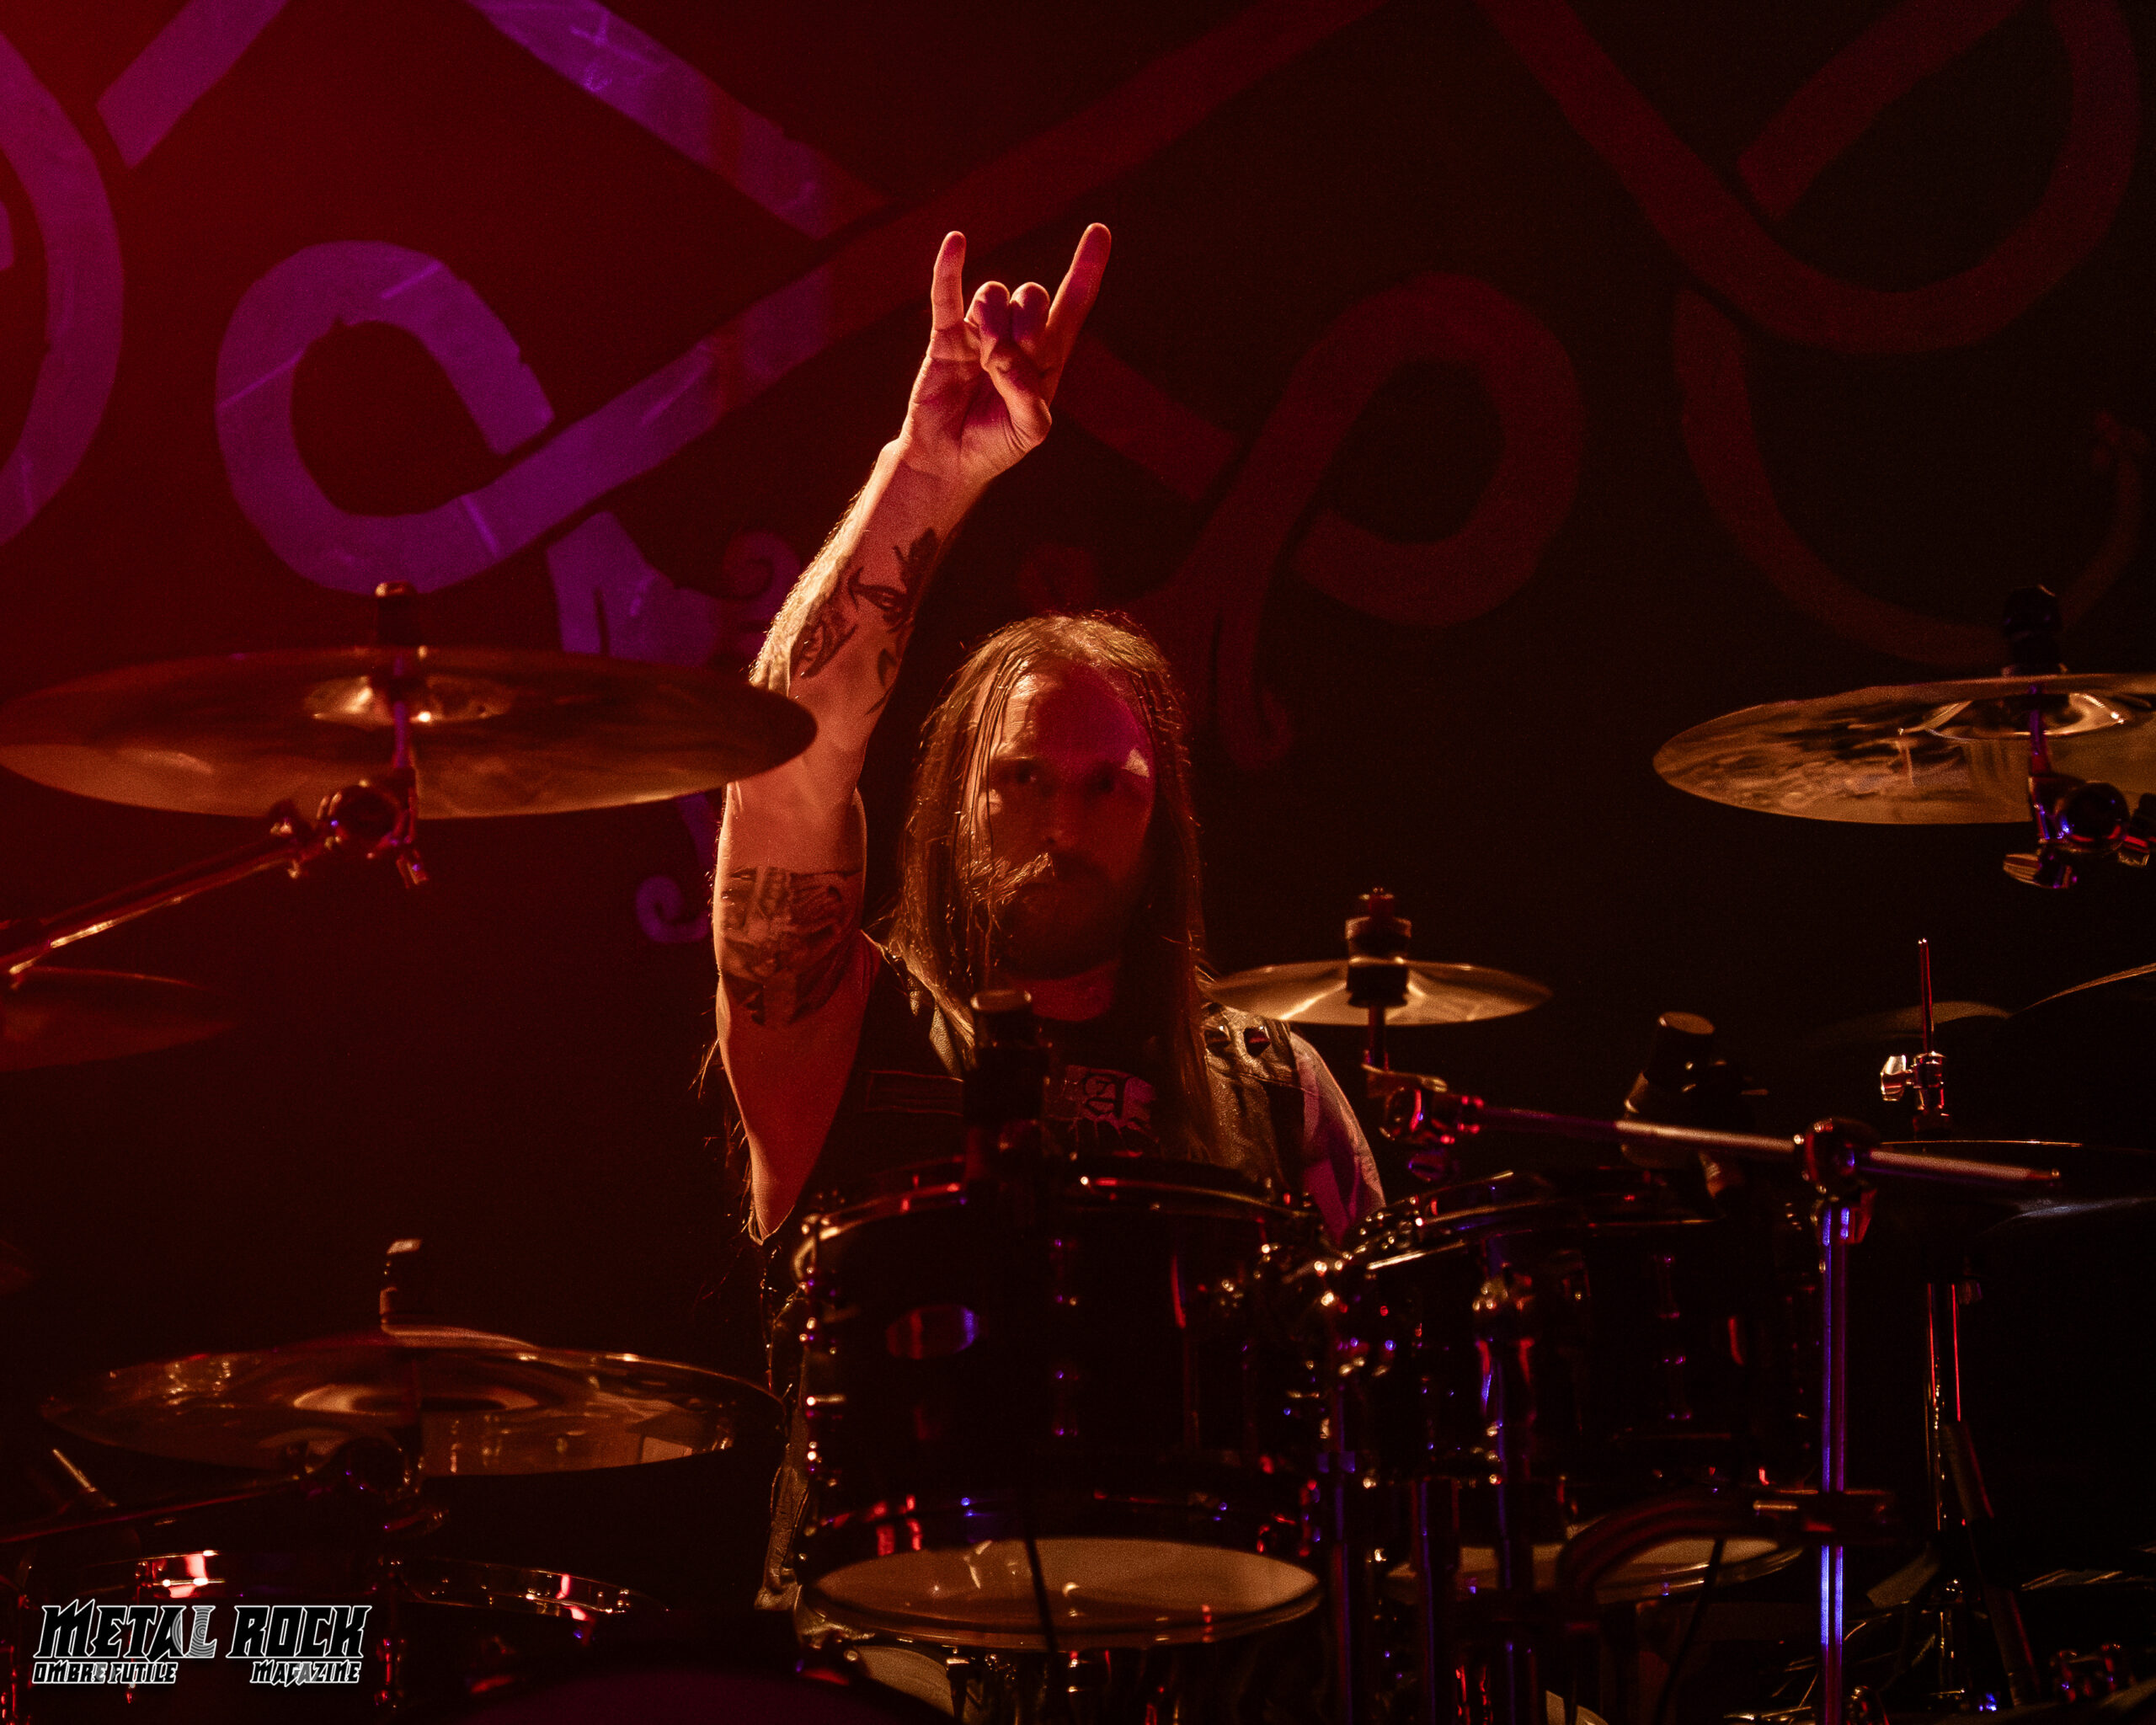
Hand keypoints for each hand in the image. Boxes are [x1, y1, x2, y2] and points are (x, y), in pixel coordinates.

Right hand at [896, 224, 1110, 492]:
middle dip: (1027, 325)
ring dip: (992, 324)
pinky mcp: (946, 335)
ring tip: (983, 361)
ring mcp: (980, 330)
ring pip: (994, 294)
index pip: (1073, 304)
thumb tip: (1004, 356)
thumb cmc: (994, 445)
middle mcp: (1017, 335)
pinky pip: (948, 293)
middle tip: (1009, 363)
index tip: (1099, 231)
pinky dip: (951, 267)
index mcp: (1048, 356)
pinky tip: (957, 242)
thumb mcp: (1030, 430)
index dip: (1087, 269)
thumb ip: (1029, 398)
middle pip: (1033, 295)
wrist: (949, 458)